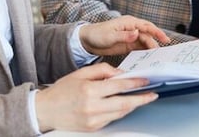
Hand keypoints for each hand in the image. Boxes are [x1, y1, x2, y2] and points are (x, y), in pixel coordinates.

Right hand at [34, 63, 157, 131]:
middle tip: (152, 94)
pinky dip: (120, 111)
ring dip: (132, 106)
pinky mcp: (93, 128)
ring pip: (120, 113)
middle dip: (141, 99)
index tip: (145, 81)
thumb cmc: (61, 90)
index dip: (134, 84)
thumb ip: (102, 71)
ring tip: (141, 99)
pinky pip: (112, 119)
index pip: (118, 86)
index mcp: (89, 90)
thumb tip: (119, 73)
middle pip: (124, 104)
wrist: (45, 110)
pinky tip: (124, 105)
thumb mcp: (80, 73)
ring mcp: (93, 120)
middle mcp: (92, 107)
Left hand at [79, 15, 170, 55]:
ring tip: (157, 58)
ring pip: (145, 42)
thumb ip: (124, 36)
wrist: (87, 41)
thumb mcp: (110, 36)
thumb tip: (137, 33)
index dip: (157, 32)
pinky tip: (148, 59)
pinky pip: (140, 48)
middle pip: (148, 35)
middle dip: (156, 42)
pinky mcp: (128, 44)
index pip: (146, 26)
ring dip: (151, 49)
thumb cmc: (97, 34)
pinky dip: (145, 52)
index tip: (165, 39)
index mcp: (128, 23)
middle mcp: (132, 29)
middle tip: (162, 53)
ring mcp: (130, 37)